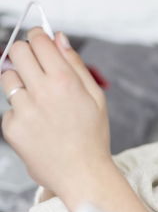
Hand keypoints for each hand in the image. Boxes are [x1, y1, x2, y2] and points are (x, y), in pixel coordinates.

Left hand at [0, 29, 110, 193]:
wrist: (82, 175)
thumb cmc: (92, 136)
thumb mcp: (95, 96)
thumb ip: (75, 64)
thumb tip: (58, 38)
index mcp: (64, 81)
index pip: (38, 40)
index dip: (38, 37)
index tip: (40, 41)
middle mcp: (41, 92)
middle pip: (16, 51)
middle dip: (24, 52)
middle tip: (34, 65)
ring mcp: (23, 110)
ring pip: (7, 77)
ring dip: (19, 81)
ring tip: (37, 99)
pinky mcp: (11, 128)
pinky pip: (8, 107)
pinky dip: (19, 111)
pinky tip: (37, 124)